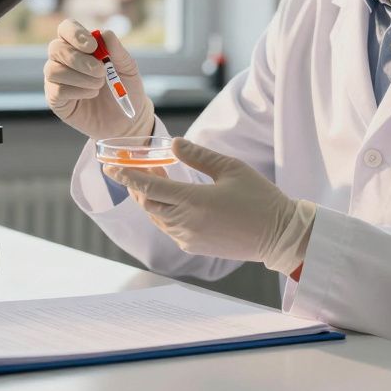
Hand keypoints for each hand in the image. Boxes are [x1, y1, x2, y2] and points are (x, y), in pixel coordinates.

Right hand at [44, 19, 154, 140]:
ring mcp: (57, 79)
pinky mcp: (55, 99)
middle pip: (56, 48)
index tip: (93, 46)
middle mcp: (63, 60)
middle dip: (79, 59)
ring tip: (99, 85)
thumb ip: (118, 50)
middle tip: (101, 71)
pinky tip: (91, 94)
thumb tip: (105, 33)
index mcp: (79, 46)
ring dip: (79, 77)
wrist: (126, 118)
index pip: (65, 29)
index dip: (75, 33)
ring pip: (53, 70)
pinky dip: (77, 91)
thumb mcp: (128, 68)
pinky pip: (57, 90)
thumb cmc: (125, 88)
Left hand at [105, 138, 315, 274]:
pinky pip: (169, 228)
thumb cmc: (259, 199)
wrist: (279, 236)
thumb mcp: (231, 169)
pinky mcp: (194, 246)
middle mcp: (185, 223)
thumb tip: (173, 143)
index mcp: (192, 201)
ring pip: (157, 216)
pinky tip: (174, 199)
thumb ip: (198, 156)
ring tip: (160, 177)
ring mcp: (188, 238)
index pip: (148, 187)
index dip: (127, 176)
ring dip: (153, 198)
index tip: (110, 166)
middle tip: (141, 165)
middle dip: (139, 185)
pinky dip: (164, 211)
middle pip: (148, 203)